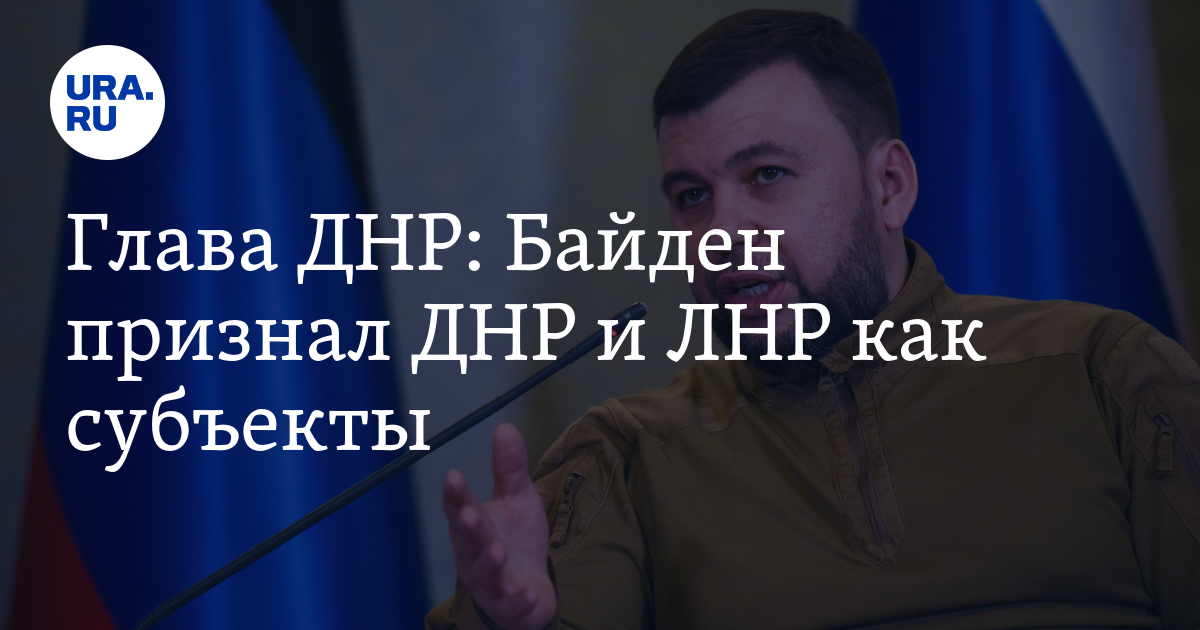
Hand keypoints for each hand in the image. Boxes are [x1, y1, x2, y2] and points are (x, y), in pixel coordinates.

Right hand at [443, 423, 555, 629]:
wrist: (528, 588)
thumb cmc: (516, 540)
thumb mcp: (517, 498)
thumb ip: (510, 468)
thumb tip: (505, 427)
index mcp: (472, 524)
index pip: (458, 507)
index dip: (455, 495)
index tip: (453, 477)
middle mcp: (473, 554)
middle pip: (468, 541)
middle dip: (468, 529)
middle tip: (470, 515)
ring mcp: (490, 582)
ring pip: (485, 574)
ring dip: (490, 564)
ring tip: (498, 552)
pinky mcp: (509, 606)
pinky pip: (512, 605)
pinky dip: (519, 601)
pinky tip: (529, 595)